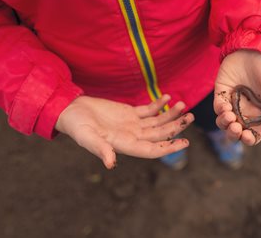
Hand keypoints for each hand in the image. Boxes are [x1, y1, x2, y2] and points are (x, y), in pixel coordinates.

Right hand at [55, 95, 193, 168]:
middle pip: (160, 134)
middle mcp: (132, 136)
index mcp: (125, 145)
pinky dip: (158, 104)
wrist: (70, 110)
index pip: (152, 150)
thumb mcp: (86, 137)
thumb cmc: (76, 126)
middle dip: (176, 126)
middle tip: (190, 117)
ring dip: (170, 114)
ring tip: (182, 104)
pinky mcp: (129, 113)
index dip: (169, 147)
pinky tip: (167, 97)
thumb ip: (100, 149)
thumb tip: (111, 164)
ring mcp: (132, 124)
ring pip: (157, 121)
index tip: (185, 143)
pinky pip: (148, 110)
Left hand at [214, 50, 260, 145]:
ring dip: (225, 124)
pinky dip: (219, 111)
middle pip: (237, 132)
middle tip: (236, 128)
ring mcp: (233, 102)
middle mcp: (247, 110)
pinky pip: (217, 108)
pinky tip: (226, 106)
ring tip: (230, 116)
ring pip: (224, 123)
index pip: (254, 134)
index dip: (250, 139)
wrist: (258, 46)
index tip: (248, 136)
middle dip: (234, 134)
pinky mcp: (222, 93)